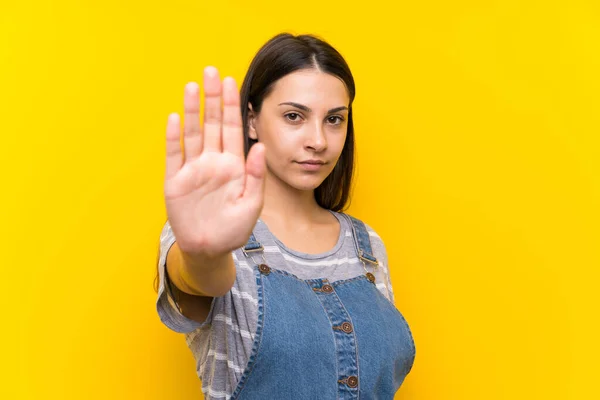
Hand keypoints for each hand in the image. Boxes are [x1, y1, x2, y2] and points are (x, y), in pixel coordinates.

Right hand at [164, 66, 265, 258]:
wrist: (209, 250)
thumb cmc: (233, 230)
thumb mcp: (252, 205)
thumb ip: (256, 176)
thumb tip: (260, 145)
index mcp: (234, 166)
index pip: (233, 129)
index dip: (232, 106)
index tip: (233, 82)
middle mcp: (213, 162)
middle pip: (212, 124)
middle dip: (213, 98)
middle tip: (212, 71)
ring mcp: (193, 170)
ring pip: (192, 134)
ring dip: (193, 111)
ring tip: (193, 86)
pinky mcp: (175, 181)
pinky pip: (174, 155)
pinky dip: (174, 137)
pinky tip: (175, 117)